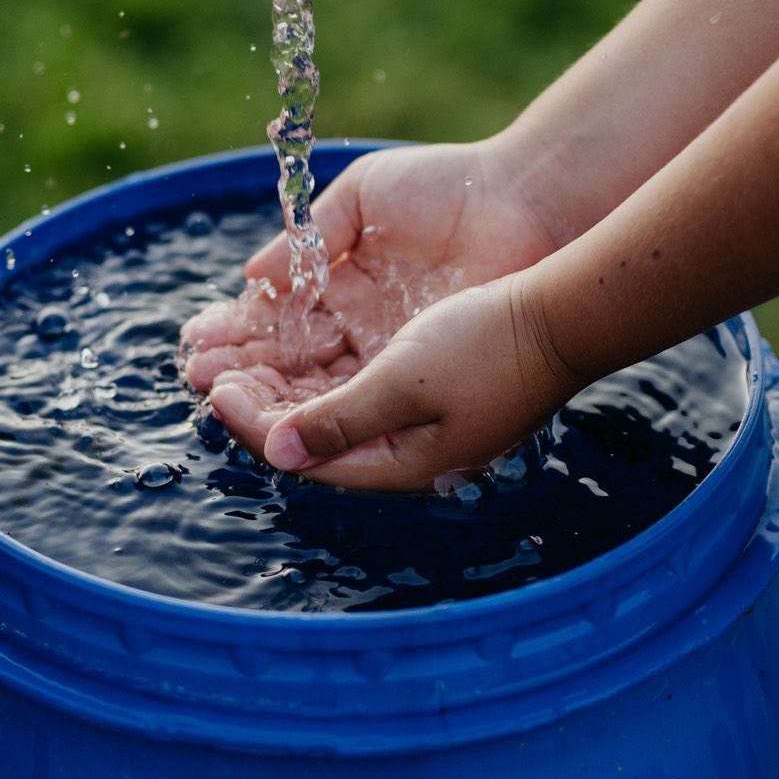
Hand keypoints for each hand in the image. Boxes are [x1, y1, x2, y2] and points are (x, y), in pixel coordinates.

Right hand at [179, 140, 560, 396]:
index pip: (281, 319)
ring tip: (218, 393)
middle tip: (196, 375)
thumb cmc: (449, 186)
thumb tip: (252, 275)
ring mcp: (395, 352)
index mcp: (347, 283)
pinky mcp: (424, 370)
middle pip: (292, 360)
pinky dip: (319, 405)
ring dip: (268, 393)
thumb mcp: (364, 198)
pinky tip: (276, 405)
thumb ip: (308, 236)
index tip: (197, 340)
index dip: (239, 331)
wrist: (521, 201)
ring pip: (320, 385)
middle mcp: (366, 326)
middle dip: (242, 369)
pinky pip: (363, 397)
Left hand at [209, 274, 586, 490]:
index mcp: (401, 463)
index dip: (254, 421)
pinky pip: (362, 390)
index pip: (305, 455)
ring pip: (336, 412)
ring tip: (247, 356)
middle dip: (262, 406)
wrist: (562, 315)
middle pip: (315, 438)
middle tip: (216, 369)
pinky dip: (324, 373)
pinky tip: (304, 347)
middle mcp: (409, 453)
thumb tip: (275, 453)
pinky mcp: (436, 394)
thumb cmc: (488, 346)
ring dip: (288, 387)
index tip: (219, 382)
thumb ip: (339, 419)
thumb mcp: (404, 382)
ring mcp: (425, 425)